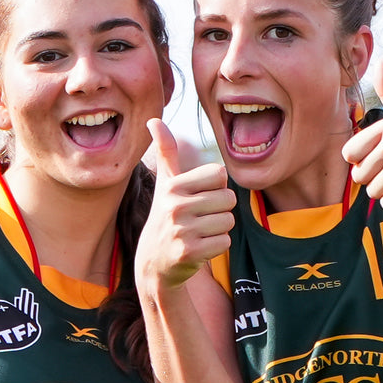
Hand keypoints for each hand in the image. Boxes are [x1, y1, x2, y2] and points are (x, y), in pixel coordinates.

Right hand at [137, 119, 235, 292]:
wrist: (154, 262)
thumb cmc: (166, 216)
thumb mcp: (165, 184)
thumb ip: (166, 151)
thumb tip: (153, 120)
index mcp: (174, 186)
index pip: (220, 174)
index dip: (216, 187)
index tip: (199, 197)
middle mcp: (176, 206)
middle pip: (228, 199)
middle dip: (220, 210)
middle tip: (200, 219)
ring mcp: (182, 231)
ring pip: (228, 221)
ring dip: (219, 229)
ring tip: (198, 233)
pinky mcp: (190, 253)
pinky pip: (224, 241)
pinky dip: (216, 246)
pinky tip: (199, 247)